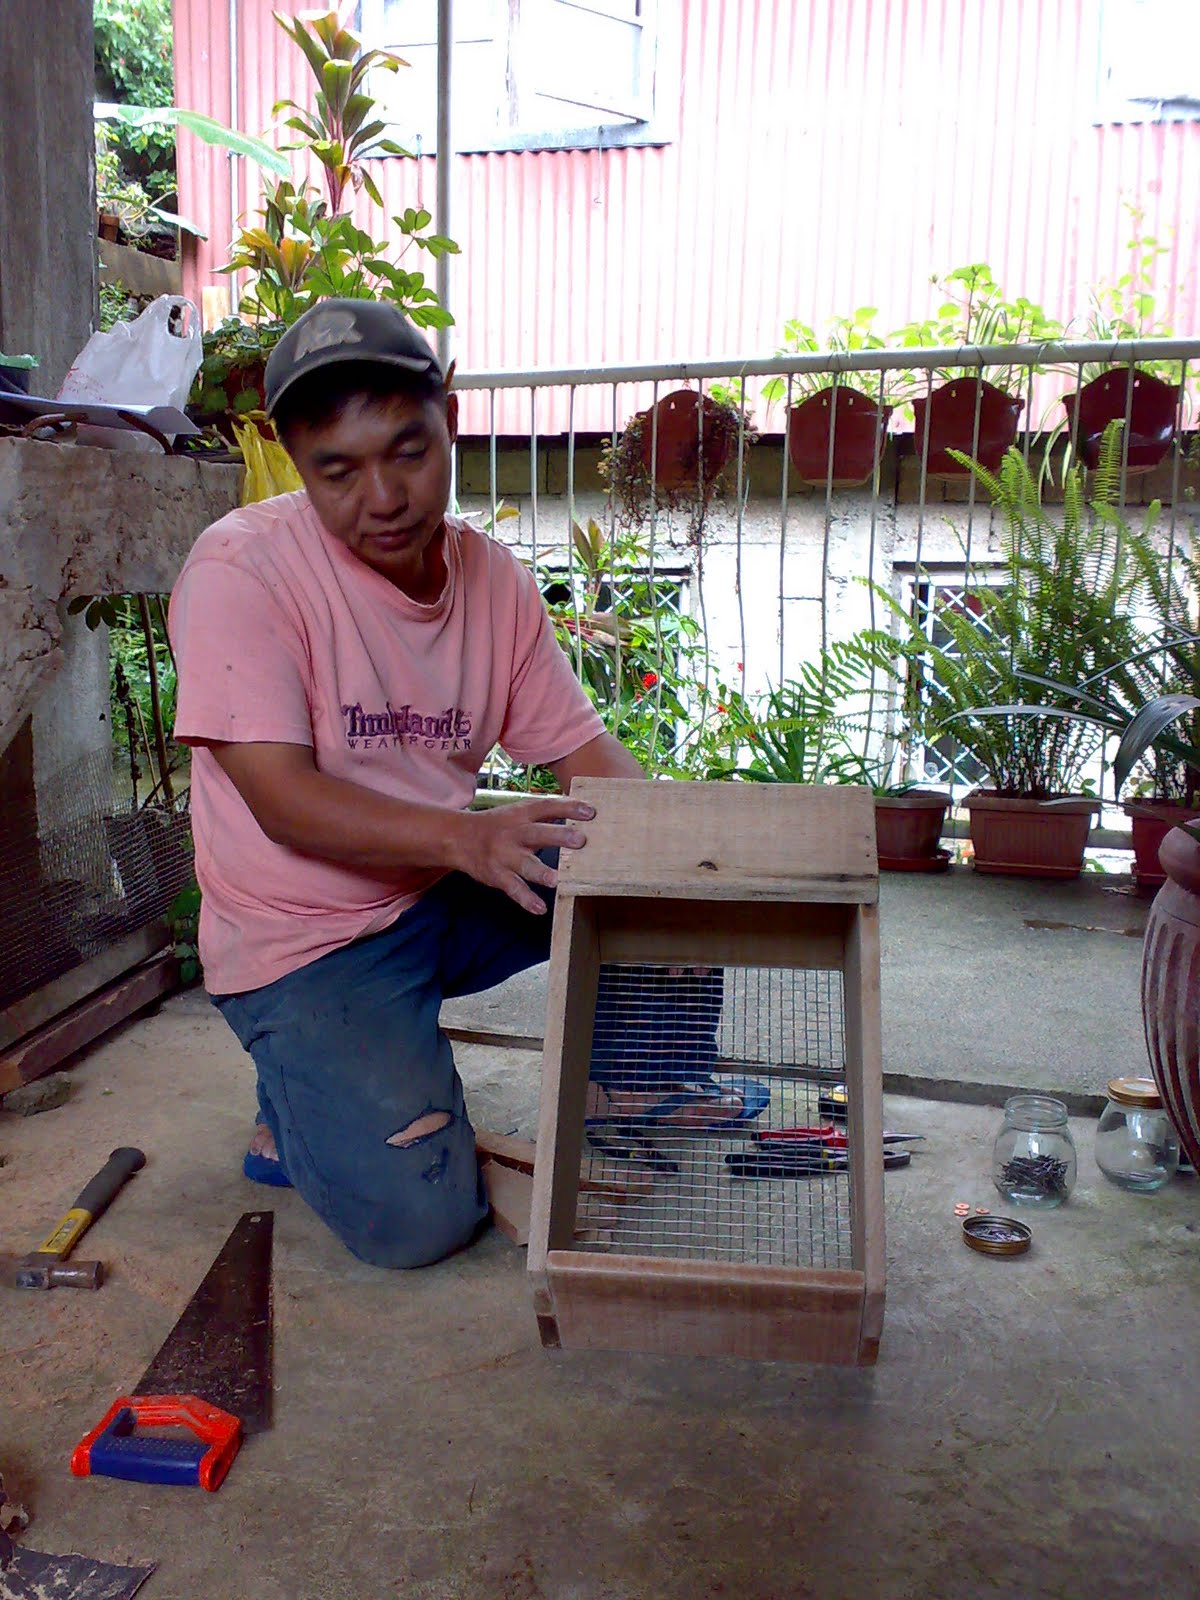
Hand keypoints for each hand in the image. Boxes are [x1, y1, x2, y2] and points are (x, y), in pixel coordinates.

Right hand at [454, 797, 594, 913]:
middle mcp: (514, 833)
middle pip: (538, 833)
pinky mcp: (497, 875)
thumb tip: (580, 813)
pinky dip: (526, 899)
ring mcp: (504, 856)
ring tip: (556, 881)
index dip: (568, 808)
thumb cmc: (498, 826)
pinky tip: (540, 909)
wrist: (458, 839)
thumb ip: (544, 814)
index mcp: (521, 815)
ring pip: (525, 865)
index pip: (546, 806)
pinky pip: (513, 889)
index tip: (590, 812)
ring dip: (541, 872)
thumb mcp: (517, 813)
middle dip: (559, 837)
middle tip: (580, 841)